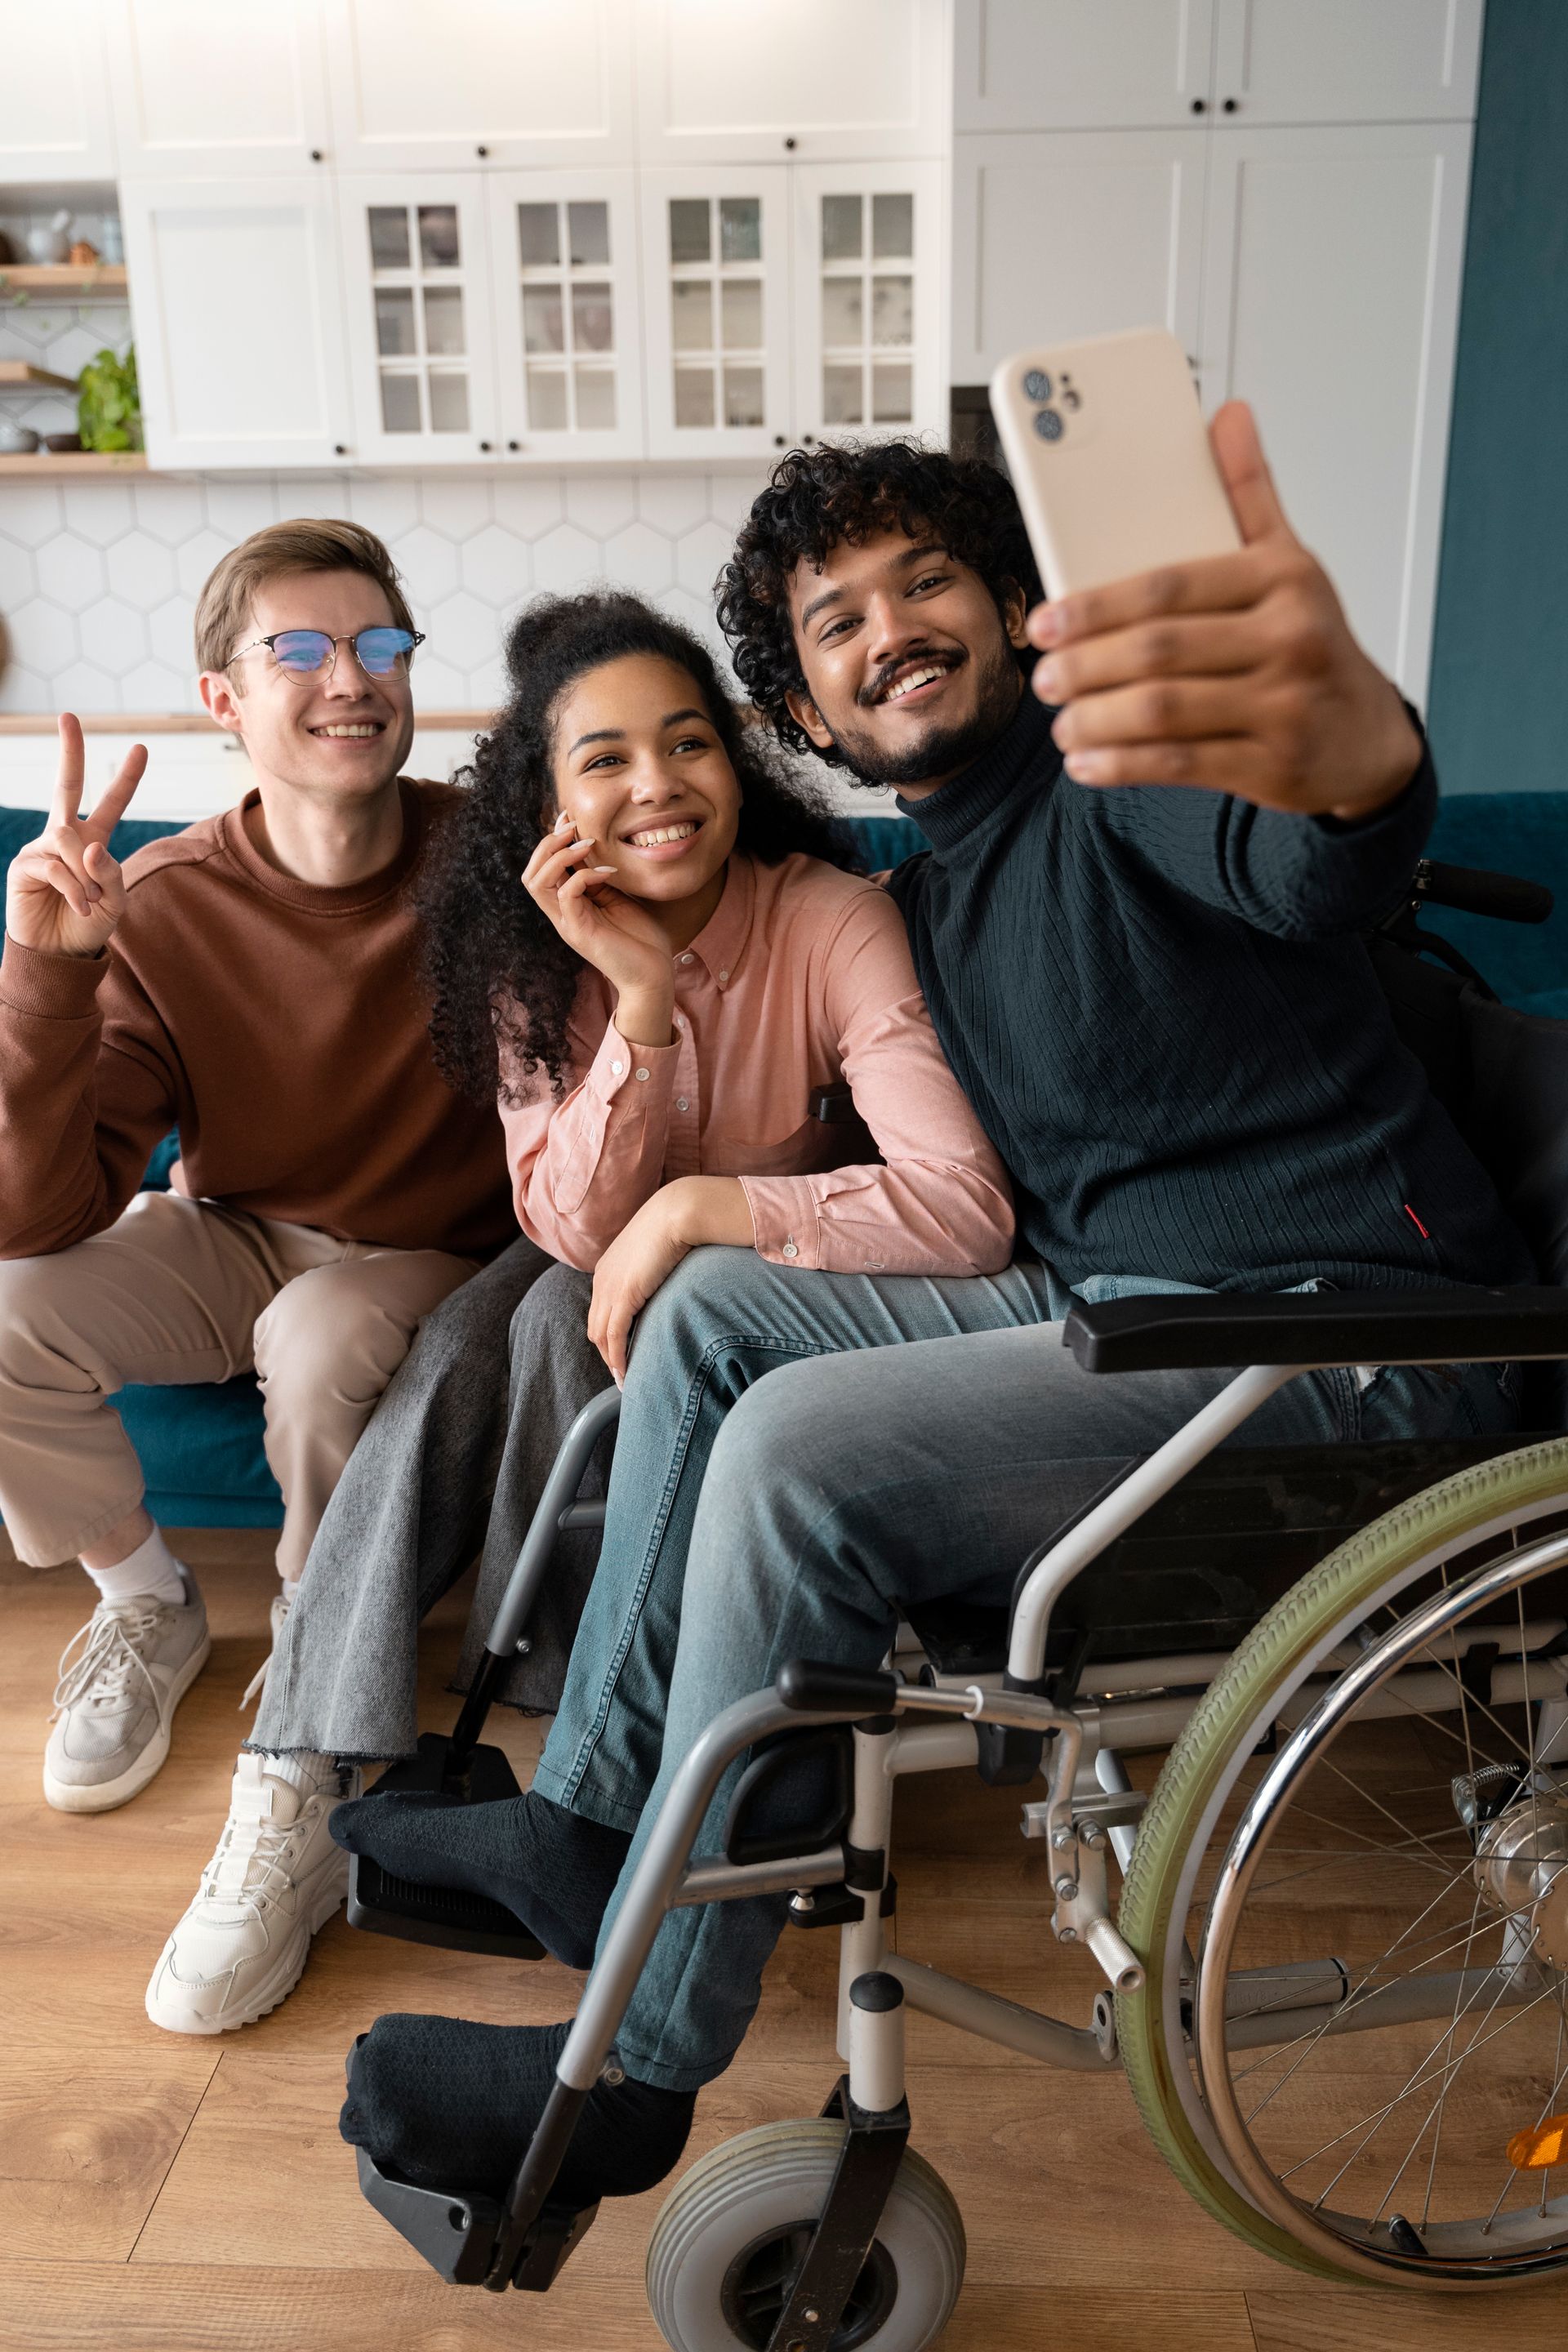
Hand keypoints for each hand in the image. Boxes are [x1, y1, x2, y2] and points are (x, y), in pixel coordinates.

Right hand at [5, 716, 147, 957]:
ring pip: (68, 840)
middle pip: (66, 784)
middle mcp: (65, 837)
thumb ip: (111, 873)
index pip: (112, 803)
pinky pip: (55, 866)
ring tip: (91, 901)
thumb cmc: (88, 928)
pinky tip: (81, 906)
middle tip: (68, 716)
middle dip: (69, 750)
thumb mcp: (115, 903)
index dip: (127, 778)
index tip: (141, 747)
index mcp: (93, 841)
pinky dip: (74, 889)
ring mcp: (42, 848)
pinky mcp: (24, 865)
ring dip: (85, 875)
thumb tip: (90, 846)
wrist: (58, 955)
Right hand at [523, 815, 673, 1040]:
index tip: (568, 817)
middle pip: (530, 874)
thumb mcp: (617, 898)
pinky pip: (567, 895)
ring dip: (559, 856)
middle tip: (572, 825)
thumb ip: (599, 878)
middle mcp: (562, 915)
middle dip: (547, 844)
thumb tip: (591, 847)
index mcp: (568, 906)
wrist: (653, 977)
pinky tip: (608, 872)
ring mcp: (568, 924)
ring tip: (587, 844)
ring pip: (537, 883)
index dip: (551, 840)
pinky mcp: (580, 932)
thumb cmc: (640, 940)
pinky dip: (583, 876)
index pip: (543, 869)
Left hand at [587, 1177, 753, 1383]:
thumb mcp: (656, 1252)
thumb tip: (665, 1282)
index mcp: (607, 1269)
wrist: (678, 1211)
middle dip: (606, 1353)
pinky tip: (625, 1373)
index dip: (609, 1336)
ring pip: (601, 1336)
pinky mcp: (623, 1296)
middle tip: (624, 1373)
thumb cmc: (676, 1227)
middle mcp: (602, 1280)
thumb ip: (653, 1271)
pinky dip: (617, 1358)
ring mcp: (609, 1288)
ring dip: (612, 1361)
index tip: (623, 1353)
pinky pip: (614, 1336)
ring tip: (626, 1380)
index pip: (600, 1311)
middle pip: (595, 1327)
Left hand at [1026, 402, 1421, 822]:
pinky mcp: (1272, 766)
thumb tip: (1228, 415)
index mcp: (1283, 580)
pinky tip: (1087, 761)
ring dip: (1098, 719)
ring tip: (1062, 724)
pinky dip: (1122, 764)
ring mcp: (1284, 707)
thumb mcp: (1288, 563)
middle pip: (1160, 650)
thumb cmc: (1312, 643)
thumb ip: (1248, 494)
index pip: (1170, 586)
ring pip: (1164, 711)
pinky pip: (1179, 764)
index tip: (1048, 622)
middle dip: (1087, 666)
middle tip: (1045, 677)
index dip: (1097, 606)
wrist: (1367, 738)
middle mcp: (1290, 640)